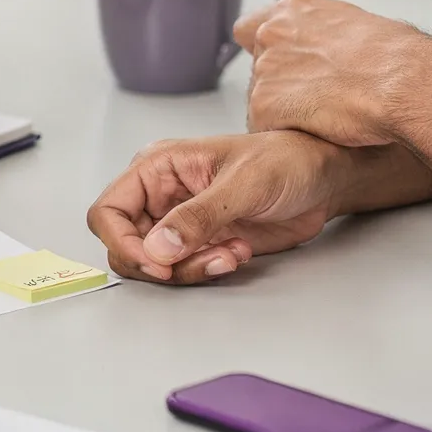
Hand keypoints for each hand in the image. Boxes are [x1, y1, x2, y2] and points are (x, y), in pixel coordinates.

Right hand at [86, 132, 350, 284]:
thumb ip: (198, 217)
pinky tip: (236, 252)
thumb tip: (157, 247)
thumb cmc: (285, 160)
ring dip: (191, 268)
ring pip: (155, 264)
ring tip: (230, 252)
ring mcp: (179, 222)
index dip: (122, 241)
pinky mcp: (199, 243)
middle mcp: (161, 196)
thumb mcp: (242, 185)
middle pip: (127, 245)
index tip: (155, 262)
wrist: (321, 180)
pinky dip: (207, 270)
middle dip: (162, 262)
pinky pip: (183, 271)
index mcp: (157, 168)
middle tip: (202, 259)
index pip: (109, 210)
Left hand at [235, 0, 430, 148]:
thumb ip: (323, 35)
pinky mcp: (265, 105)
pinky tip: (316, 132)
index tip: (280, 66)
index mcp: (292, 12)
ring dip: (283, 112)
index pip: (249, 29)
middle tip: (316, 99)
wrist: (405, 81)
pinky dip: (286, 134)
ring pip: (259, 100)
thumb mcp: (355, 26)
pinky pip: (263, 127)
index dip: (265, 52)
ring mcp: (264, 70)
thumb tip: (327, 50)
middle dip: (280, 86)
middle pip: (256, 69)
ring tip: (324, 116)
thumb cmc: (396, 57)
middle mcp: (272, 35)